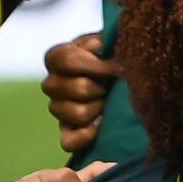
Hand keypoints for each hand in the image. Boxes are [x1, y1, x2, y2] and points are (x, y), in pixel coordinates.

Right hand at [40, 30, 115, 153]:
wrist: (130, 81)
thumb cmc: (121, 57)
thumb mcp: (114, 42)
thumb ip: (106, 40)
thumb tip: (100, 46)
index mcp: (58, 58)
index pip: (65, 60)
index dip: (93, 65)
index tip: (116, 65)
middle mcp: (52, 83)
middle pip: (75, 88)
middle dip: (102, 87)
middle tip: (114, 85)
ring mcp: (58, 109)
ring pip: (74, 113)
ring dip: (100, 108)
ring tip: (110, 102)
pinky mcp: (67, 133)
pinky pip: (69, 141)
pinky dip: (88, 135)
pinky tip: (103, 124)